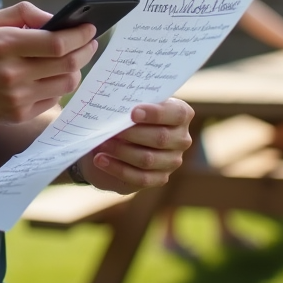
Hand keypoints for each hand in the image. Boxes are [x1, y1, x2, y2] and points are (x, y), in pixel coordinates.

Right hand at [0, 2, 97, 129]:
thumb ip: (22, 13)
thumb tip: (55, 18)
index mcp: (5, 44)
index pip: (57, 42)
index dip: (80, 35)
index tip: (90, 28)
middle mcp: (12, 73)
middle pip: (68, 63)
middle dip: (85, 50)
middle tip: (90, 42)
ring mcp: (16, 97)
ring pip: (66, 83)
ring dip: (76, 70)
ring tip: (73, 59)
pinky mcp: (17, 114)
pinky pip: (53, 99)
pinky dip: (59, 86)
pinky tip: (53, 76)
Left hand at [77, 99, 194, 194]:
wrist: (121, 140)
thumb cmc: (128, 115)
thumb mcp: (131, 105)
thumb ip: (130, 104)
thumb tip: (117, 109)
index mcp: (180, 114)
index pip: (177, 114)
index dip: (156, 114)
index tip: (133, 113)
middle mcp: (181, 139)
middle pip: (161, 138)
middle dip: (132, 134)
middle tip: (111, 129)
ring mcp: (172, 161)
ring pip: (148, 159)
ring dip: (121, 151)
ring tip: (102, 144)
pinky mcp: (160, 178)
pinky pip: (140, 178)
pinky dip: (117, 168)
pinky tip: (101, 160)